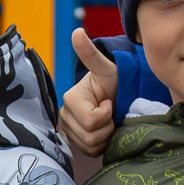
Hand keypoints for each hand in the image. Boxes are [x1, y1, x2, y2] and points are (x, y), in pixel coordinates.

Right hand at [60, 30, 119, 160]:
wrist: (118, 94)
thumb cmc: (114, 80)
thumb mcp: (106, 68)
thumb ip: (91, 54)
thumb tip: (77, 32)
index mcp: (69, 100)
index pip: (90, 121)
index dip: (106, 114)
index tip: (110, 102)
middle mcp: (65, 117)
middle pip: (90, 137)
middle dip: (107, 127)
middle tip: (111, 113)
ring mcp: (70, 131)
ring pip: (90, 147)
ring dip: (106, 135)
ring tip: (109, 120)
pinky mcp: (77, 143)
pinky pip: (90, 152)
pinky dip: (102, 144)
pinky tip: (105, 130)